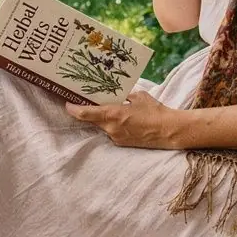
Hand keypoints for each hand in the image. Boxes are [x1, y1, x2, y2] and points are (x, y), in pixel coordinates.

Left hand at [65, 90, 180, 148]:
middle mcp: (111, 128)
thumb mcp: (138, 96)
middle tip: (84, 100)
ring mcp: (116, 137)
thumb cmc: (155, 111)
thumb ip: (125, 95)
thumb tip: (119, 94)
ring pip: (102, 126)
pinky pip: (112, 131)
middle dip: (87, 111)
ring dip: (102, 118)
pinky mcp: (123, 143)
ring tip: (107, 107)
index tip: (67, 103)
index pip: (86, 114)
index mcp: (113, 115)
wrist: (169, 131)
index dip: (74, 109)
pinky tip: (122, 118)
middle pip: (92, 120)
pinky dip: (112, 124)